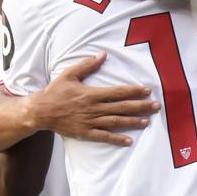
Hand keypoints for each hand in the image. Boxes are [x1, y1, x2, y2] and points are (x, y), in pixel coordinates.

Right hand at [28, 53, 160, 145]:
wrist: (40, 111)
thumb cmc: (55, 91)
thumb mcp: (69, 74)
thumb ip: (87, 65)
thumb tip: (102, 54)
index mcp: (92, 94)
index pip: (118, 92)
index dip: (133, 91)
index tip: (147, 91)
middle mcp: (94, 108)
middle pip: (122, 107)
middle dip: (141, 106)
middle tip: (156, 106)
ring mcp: (90, 121)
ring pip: (116, 122)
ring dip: (133, 122)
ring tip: (147, 121)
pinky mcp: (85, 132)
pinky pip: (103, 136)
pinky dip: (116, 139)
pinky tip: (129, 140)